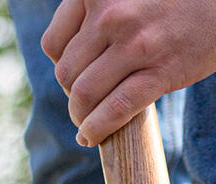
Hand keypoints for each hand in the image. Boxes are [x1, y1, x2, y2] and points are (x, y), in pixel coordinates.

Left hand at [42, 0, 215, 145]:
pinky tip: (91, 138)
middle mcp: (109, 14)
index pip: (54, 43)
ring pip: (85, 94)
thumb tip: (93, 51)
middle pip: (68, 74)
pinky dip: (98, 129)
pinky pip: (116, 109)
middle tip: (87, 107)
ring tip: (85, 127)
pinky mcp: (161, 72)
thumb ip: (110, 13)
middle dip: (73, 96)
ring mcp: (134, 45)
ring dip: (81, 118)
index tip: (77, 80)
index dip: (62, 68)